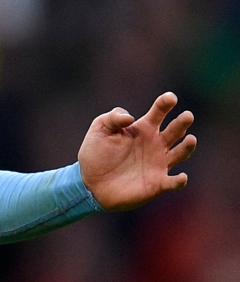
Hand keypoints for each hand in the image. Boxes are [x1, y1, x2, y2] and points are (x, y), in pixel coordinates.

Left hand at [79, 92, 196, 210]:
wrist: (90, 181)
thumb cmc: (96, 152)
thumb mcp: (100, 129)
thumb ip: (113, 118)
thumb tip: (130, 117)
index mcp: (143, 128)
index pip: (159, 112)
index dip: (165, 103)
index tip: (170, 98)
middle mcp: (155, 144)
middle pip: (175, 130)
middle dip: (182, 122)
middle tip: (187, 116)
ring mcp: (159, 163)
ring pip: (180, 153)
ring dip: (187, 147)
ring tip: (191, 139)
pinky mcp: (157, 184)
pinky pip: (172, 182)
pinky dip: (179, 181)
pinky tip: (181, 177)